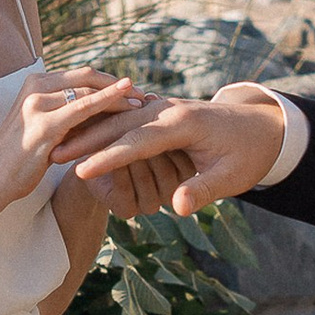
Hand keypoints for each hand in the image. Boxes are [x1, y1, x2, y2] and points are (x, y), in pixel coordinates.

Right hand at [0, 69, 146, 212]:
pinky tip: (127, 99)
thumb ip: (66, 116)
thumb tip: (99, 111)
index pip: (78, 74)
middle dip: (116, 83)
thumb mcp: (44, 129)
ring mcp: (38, 103)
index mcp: (33, 83)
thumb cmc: (20, 159)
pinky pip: (84, 108)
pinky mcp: (45, 124)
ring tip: (143, 101)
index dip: (106, 80)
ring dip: (119, 94)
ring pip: (88, 89)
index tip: (129, 89)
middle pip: (86, 75)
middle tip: (142, 92)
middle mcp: (34, 87)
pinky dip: (108, 100)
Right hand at [72, 80, 290, 215]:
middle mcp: (168, 108)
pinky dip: (101, 128)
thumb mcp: (232, 178)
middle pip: (119, 124)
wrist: (262, 127)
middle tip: (52, 154)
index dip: (108, 157)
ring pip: (117, 119)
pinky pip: (125, 119)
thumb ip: (203, 190)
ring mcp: (162, 106)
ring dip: (87, 132)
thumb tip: (178, 208)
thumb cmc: (247, 155)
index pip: (137, 141)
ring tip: (55, 147)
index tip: (80, 171)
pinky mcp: (159, 110)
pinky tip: (77, 137)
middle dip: (86, 140)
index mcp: (184, 123)